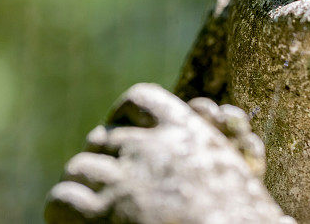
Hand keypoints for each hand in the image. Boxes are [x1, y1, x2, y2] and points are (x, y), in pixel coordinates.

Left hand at [45, 83, 289, 222]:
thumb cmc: (247, 216)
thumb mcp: (243, 167)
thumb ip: (225, 140)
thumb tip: (214, 114)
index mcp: (187, 129)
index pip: (142, 99)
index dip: (126, 113)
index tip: (121, 127)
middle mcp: (151, 147)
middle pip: (106, 136)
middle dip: (102, 152)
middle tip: (100, 172)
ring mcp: (125, 180)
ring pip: (81, 165)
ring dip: (82, 180)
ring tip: (82, 197)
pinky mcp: (102, 215)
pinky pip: (64, 197)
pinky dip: (62, 206)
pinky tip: (69, 217)